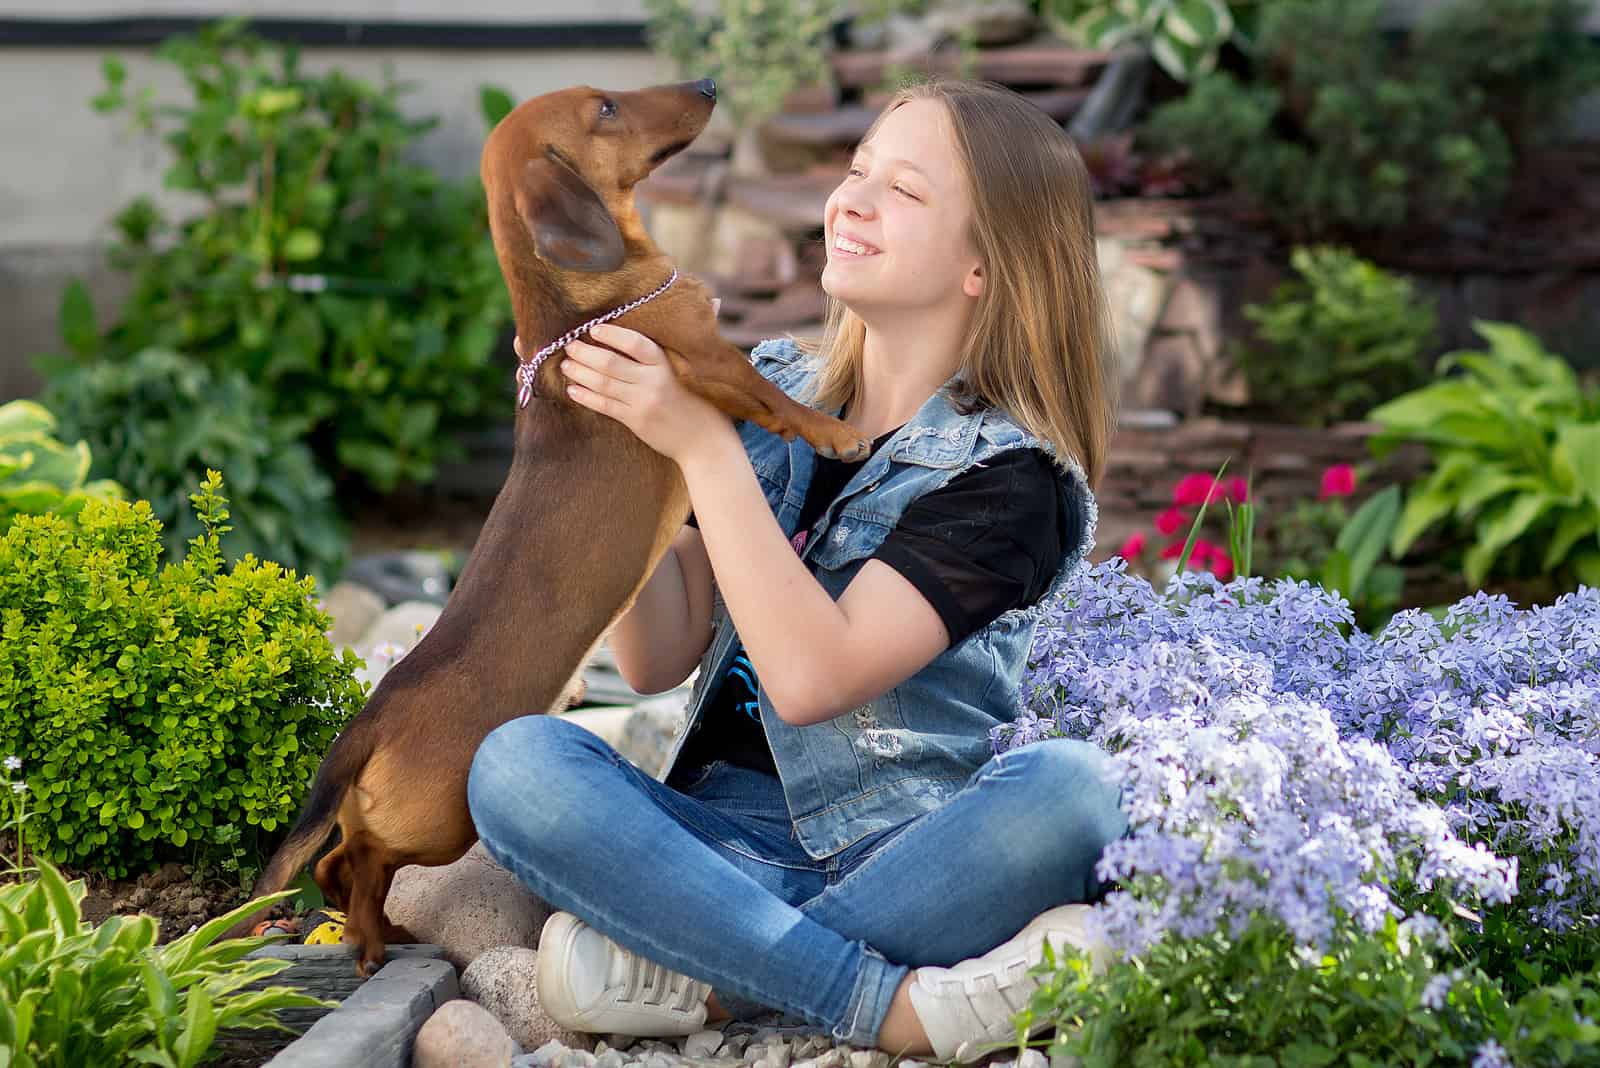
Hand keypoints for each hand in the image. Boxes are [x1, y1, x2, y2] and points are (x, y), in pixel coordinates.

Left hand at [519, 318, 733, 466]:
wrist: (706, 441)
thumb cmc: (705, 398)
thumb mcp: (704, 365)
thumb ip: (699, 334)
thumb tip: (715, 299)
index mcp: (667, 364)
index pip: (635, 344)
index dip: (612, 335)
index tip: (594, 328)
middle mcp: (653, 382)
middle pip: (611, 364)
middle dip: (585, 353)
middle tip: (569, 345)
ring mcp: (643, 403)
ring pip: (603, 384)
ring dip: (580, 373)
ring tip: (566, 365)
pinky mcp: (636, 421)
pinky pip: (605, 406)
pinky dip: (586, 397)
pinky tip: (572, 390)